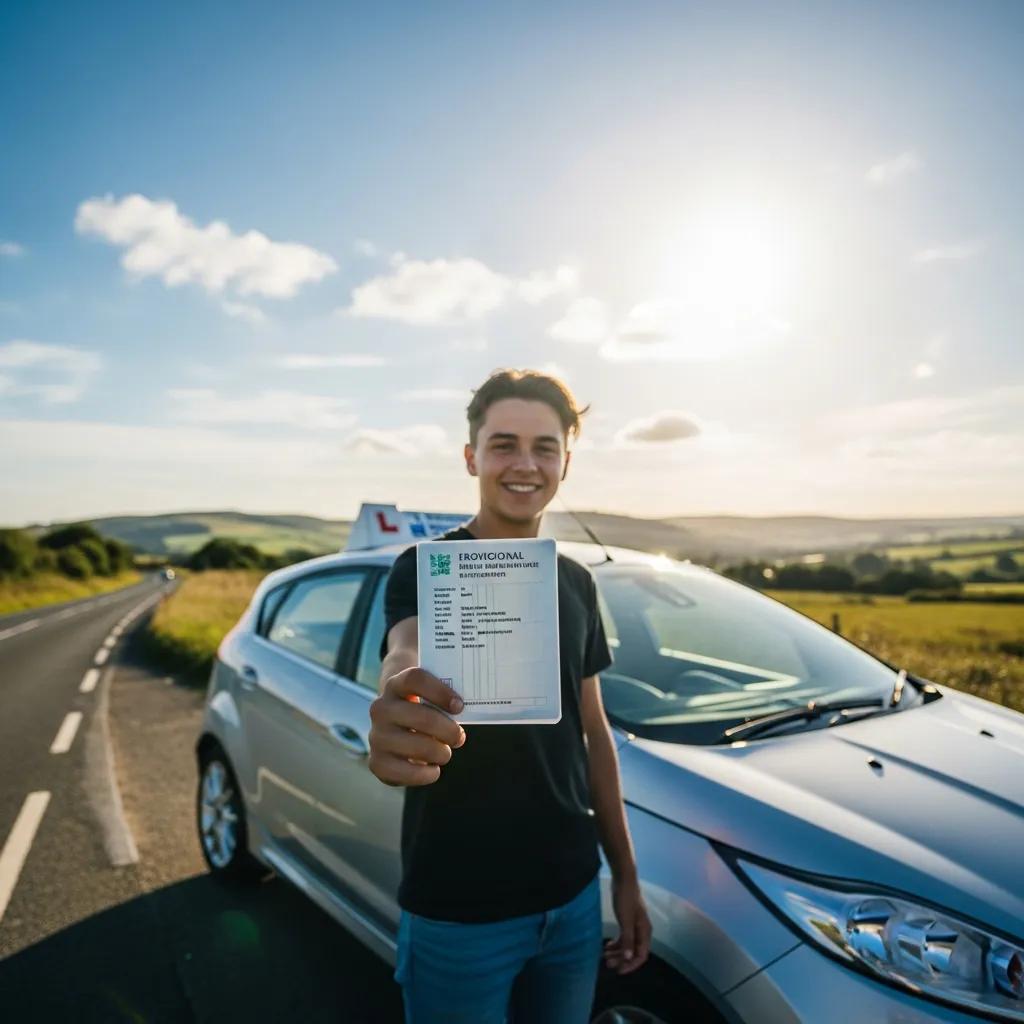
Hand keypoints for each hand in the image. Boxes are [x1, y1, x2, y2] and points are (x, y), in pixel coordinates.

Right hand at [368, 666, 465, 785]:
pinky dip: (424, 774)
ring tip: (445, 753)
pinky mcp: (376, 762)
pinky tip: (434, 770)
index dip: (439, 691)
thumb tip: (468, 708)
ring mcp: (376, 736)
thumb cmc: (421, 709)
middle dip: (447, 730)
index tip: (459, 706)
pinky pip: (403, 772)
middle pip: (420, 716)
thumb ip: (445, 697)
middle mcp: (381, 708)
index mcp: (395, 684)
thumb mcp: (429, 697)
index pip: (415, 679)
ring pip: (416, 746)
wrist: (394, 726)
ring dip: (439, 752)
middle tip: (459, 737)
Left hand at [602, 872, 651, 974]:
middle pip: (634, 952)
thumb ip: (628, 939)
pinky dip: (616, 943)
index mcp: (644, 932)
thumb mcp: (626, 920)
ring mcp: (634, 925)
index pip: (641, 955)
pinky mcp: (627, 920)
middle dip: (621, 959)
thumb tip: (629, 958)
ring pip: (627, 945)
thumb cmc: (626, 899)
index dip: (631, 965)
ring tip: (604, 956)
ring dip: (617, 952)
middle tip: (607, 963)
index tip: (618, 970)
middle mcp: (642, 930)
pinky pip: (623, 937)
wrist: (623, 879)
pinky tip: (606, 946)